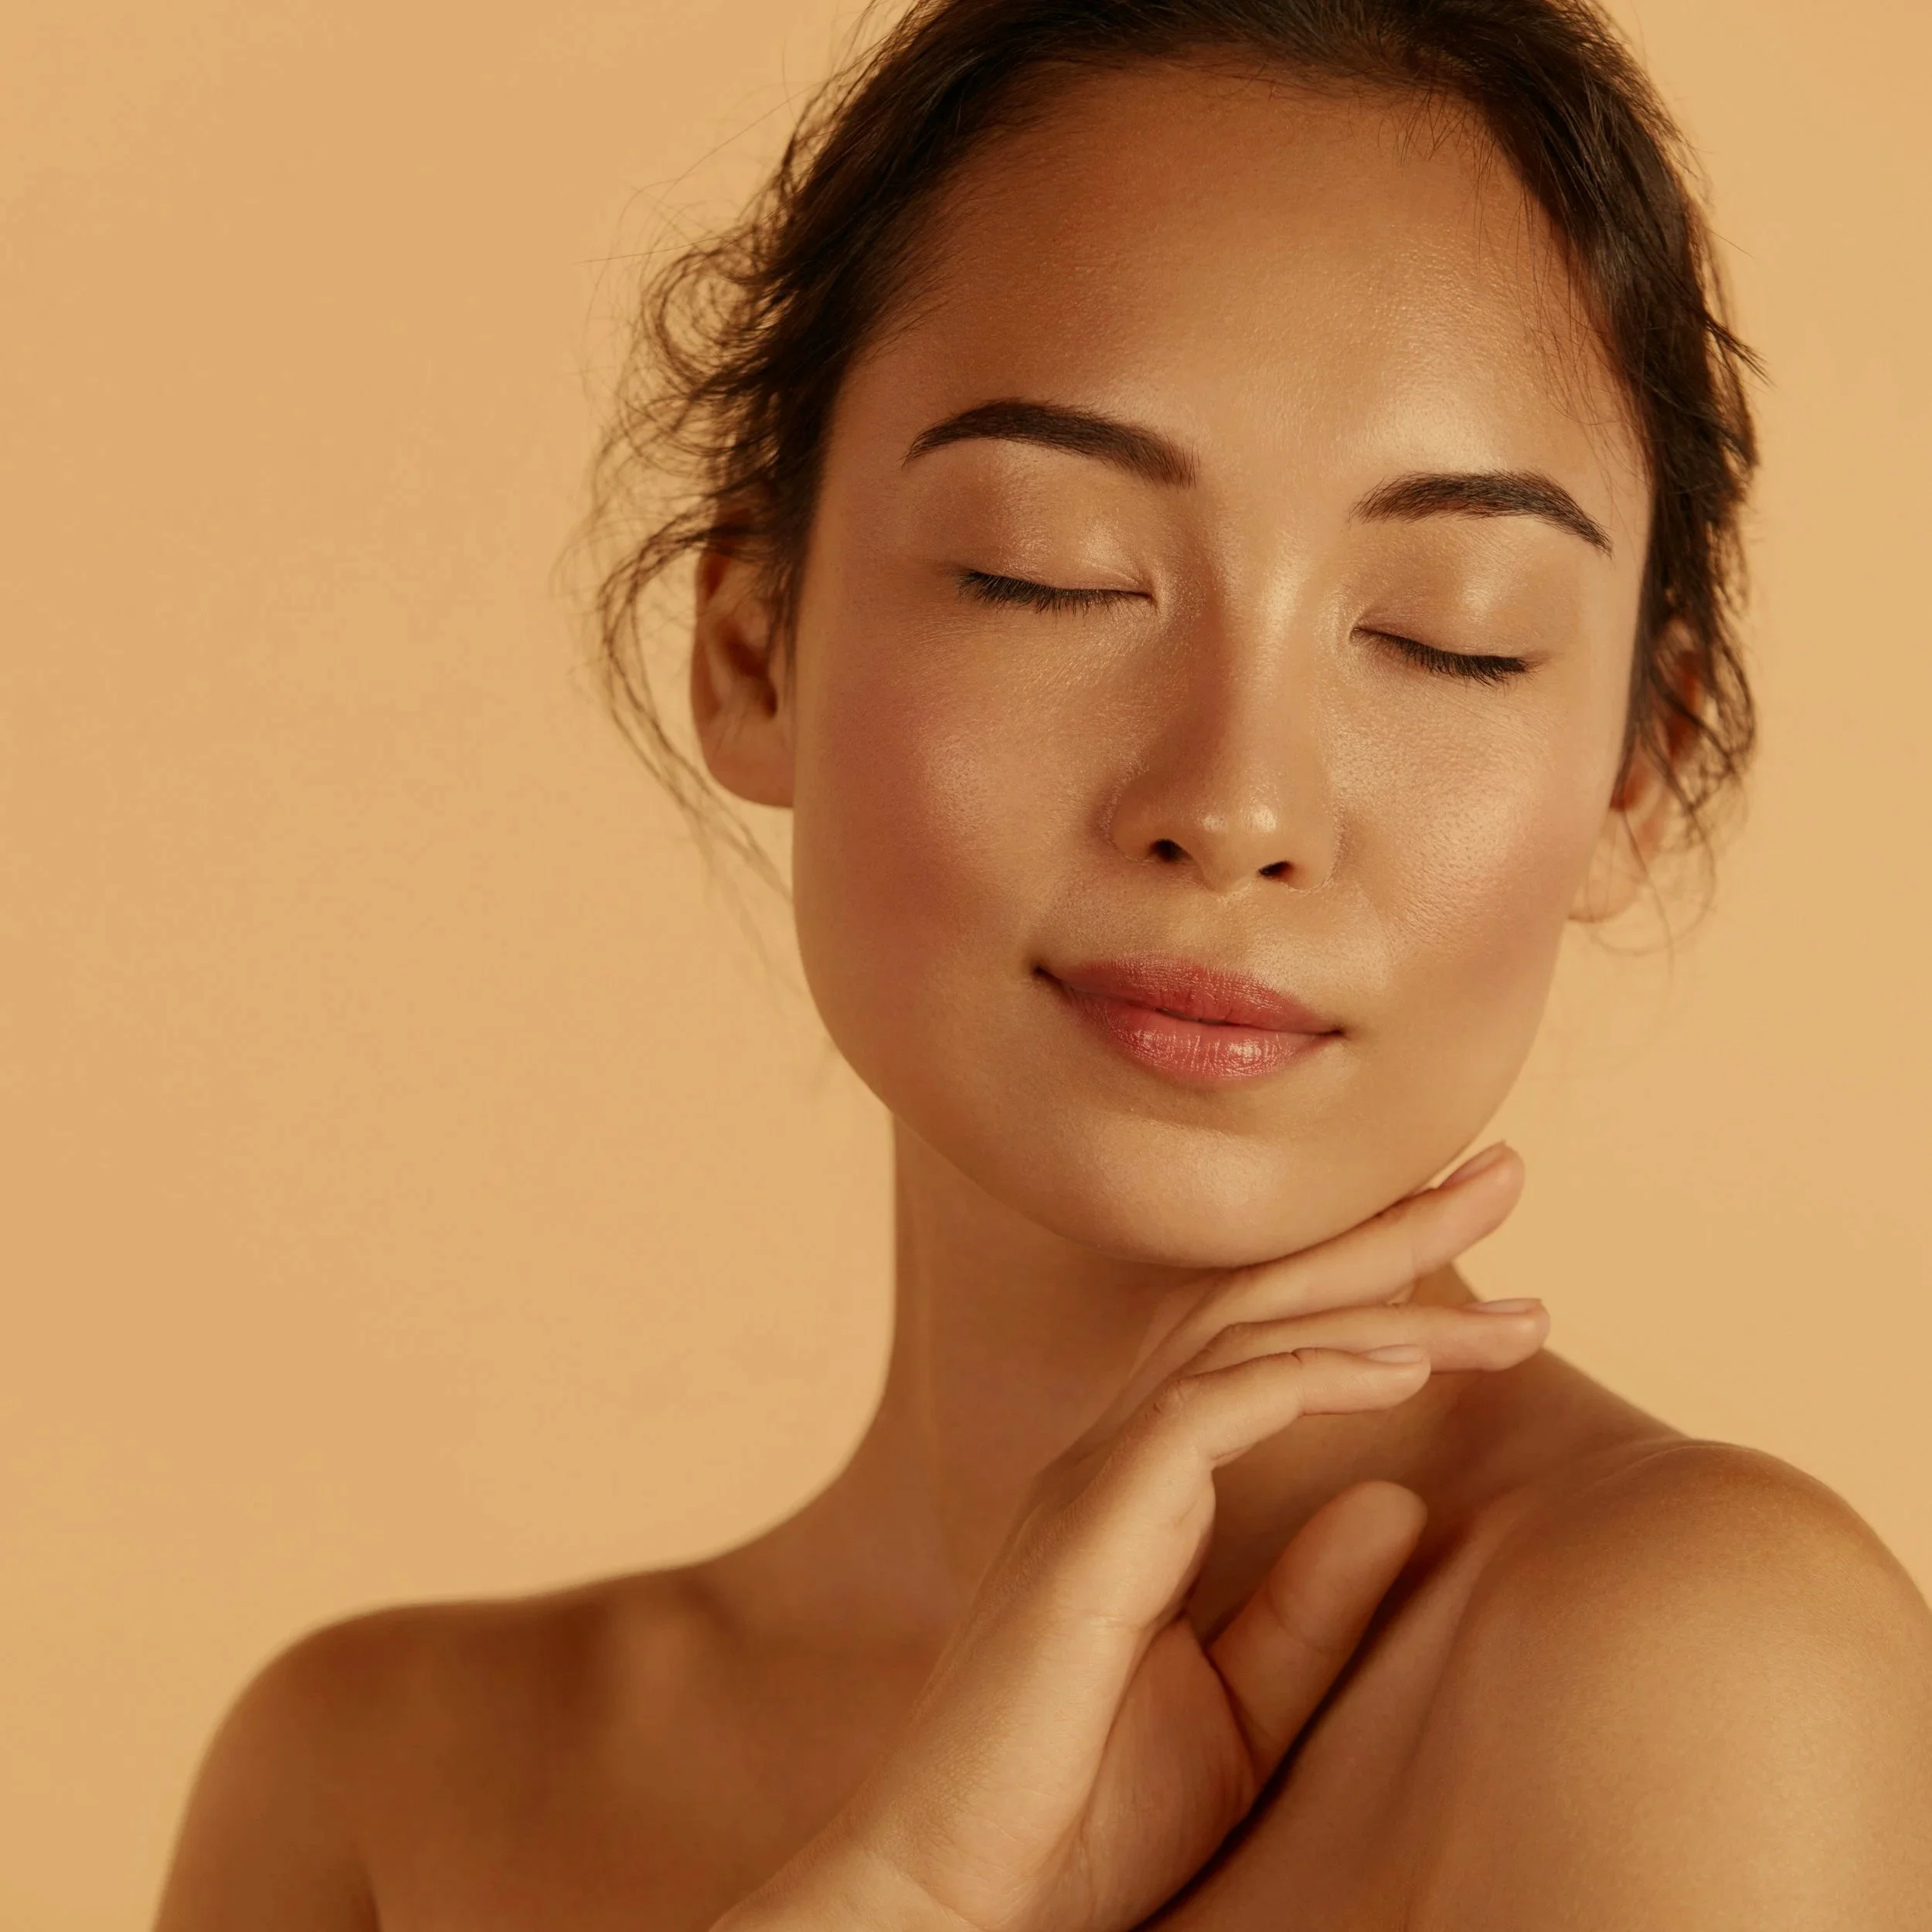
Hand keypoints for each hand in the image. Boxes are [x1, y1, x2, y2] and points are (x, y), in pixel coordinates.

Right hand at [718, 1145, 1542, 1931]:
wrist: (961, 1903)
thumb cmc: (1087, 1823)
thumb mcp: (1243, 1711)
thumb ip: (1313, 1602)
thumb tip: (1403, 1497)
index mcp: (1141, 1494)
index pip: (1265, 1348)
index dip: (1373, 1290)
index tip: (1490, 1268)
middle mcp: (1115, 1459)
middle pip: (1263, 1301)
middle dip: (1385, 1234)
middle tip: (1500, 1172)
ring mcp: (1096, 1480)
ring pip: (1252, 1335)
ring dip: (1381, 1291)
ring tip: (1499, 1260)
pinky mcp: (1095, 1521)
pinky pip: (1217, 1409)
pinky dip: (1315, 1372)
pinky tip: (1406, 1362)